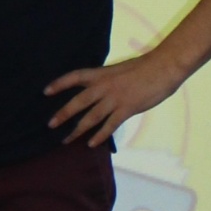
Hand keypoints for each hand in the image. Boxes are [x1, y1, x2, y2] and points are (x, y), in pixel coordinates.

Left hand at [45, 51, 183, 146]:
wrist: (164, 67)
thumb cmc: (146, 67)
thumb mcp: (120, 70)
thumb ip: (108, 80)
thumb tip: (100, 90)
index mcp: (102, 73)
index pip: (75, 77)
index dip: (59, 84)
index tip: (46, 91)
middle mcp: (104, 86)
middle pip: (78, 102)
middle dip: (63, 114)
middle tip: (50, 125)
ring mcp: (115, 98)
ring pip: (91, 117)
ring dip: (77, 130)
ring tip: (67, 140)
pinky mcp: (127, 109)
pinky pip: (109, 125)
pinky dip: (100, 135)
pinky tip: (92, 144)